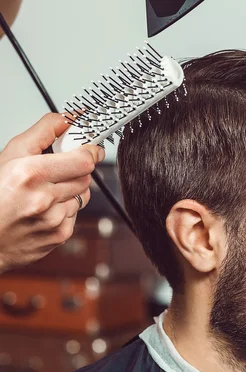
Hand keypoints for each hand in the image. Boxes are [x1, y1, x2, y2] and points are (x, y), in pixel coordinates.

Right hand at [0, 113, 104, 272]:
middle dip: (76, 171)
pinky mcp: (60, 235)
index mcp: (30, 174)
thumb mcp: (11, 154)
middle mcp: (44, 199)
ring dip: (70, 191)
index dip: (90, 152)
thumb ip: (44, 131)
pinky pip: (76, 214)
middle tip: (56, 171)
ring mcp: (53, 220)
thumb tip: (70, 118)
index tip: (89, 148)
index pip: (84, 160)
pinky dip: (64, 210)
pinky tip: (43, 211)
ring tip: (44, 193)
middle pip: (86, 177)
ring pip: (83, 195)